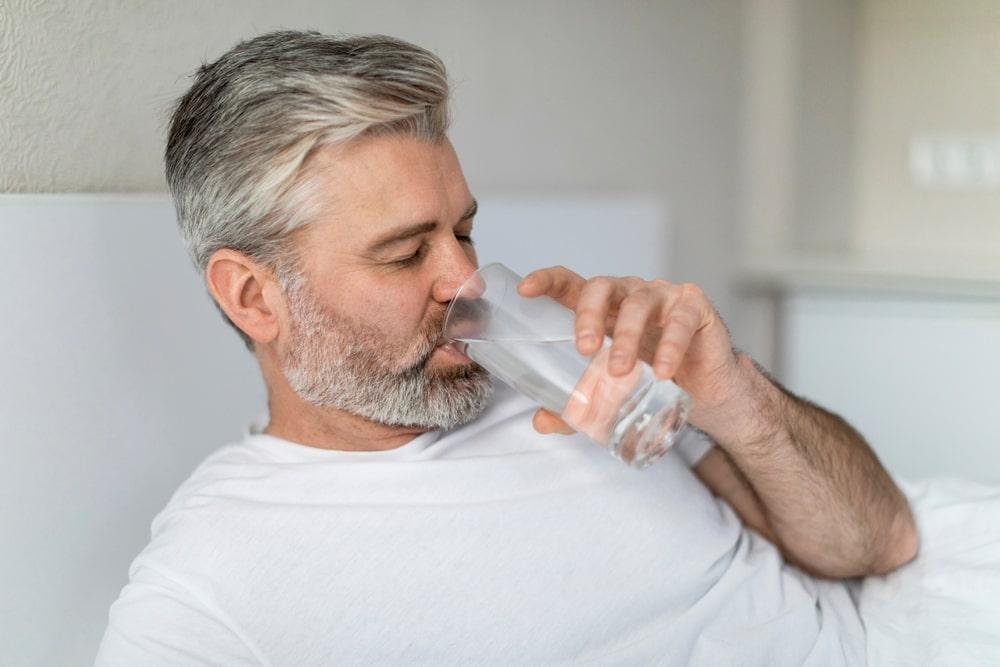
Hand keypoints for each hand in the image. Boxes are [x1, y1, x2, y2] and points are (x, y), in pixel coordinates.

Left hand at [516, 266, 740, 434]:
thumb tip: (540, 421)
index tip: (525, 290)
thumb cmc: (650, 379)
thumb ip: (575, 406)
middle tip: (582, 348)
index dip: (546, 281)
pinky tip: (664, 372)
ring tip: (619, 370)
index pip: (569, 283)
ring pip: (639, 303)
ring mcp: (662, 296)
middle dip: (587, 314)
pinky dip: (671, 346)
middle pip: (601, 286)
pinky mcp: (694, 307)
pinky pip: (680, 320)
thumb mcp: (608, 395)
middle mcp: (628, 294)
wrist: (703, 392)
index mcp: (601, 308)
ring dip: (626, 336)